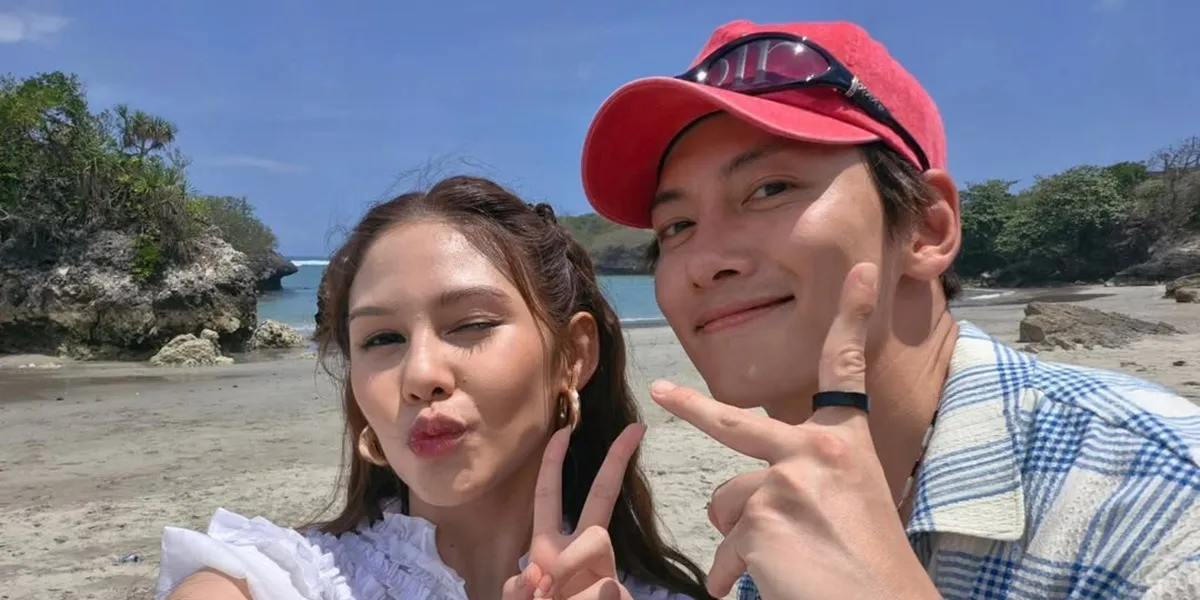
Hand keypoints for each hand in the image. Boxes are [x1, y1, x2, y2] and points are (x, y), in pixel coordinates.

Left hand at [501, 423, 645, 599]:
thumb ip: (518, 588)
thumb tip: (542, 574)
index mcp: (549, 548)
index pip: (550, 497)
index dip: (554, 462)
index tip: (565, 429)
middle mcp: (581, 554)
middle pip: (600, 499)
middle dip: (615, 461)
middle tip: (634, 427)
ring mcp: (605, 573)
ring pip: (595, 542)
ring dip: (570, 571)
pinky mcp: (619, 593)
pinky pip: (603, 586)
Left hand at [650, 263, 939, 599]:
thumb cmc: (871, 568)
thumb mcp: (853, 504)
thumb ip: (807, 482)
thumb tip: (740, 504)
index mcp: (845, 442)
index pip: (844, 368)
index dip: (851, 317)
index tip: (857, 274)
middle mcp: (815, 450)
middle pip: (733, 421)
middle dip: (690, 406)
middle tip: (660, 390)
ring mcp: (784, 481)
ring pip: (726, 503)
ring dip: (741, 539)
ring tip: (783, 563)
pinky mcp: (760, 518)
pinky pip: (726, 547)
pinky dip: (737, 574)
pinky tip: (769, 585)